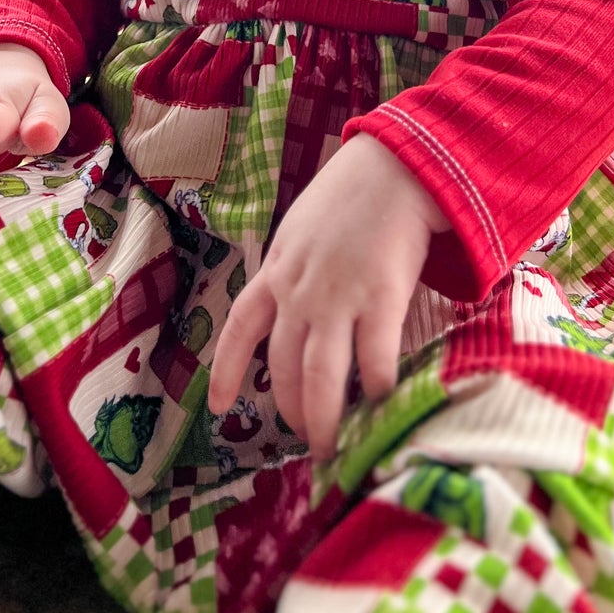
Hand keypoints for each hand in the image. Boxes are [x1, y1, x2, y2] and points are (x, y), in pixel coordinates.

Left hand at [207, 134, 446, 463]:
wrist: (396, 165)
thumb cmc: (354, 193)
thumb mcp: (304, 228)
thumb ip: (298, 267)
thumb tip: (299, 302)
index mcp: (278, 270)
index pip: (241, 327)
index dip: (227, 370)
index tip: (217, 405)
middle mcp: (300, 290)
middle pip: (283, 367)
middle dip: (291, 410)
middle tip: (306, 439)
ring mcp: (337, 297)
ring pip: (321, 377)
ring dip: (324, 419)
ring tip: (332, 446)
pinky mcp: (380, 298)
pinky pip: (373, 360)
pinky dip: (377, 388)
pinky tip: (383, 403)